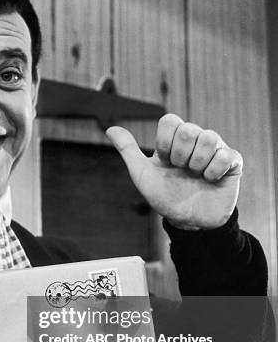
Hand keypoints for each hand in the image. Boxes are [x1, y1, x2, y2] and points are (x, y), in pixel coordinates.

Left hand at [106, 114, 242, 229]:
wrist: (187, 221)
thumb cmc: (164, 196)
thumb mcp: (142, 174)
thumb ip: (128, 150)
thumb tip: (109, 129)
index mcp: (174, 140)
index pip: (170, 120)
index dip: (165, 142)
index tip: (164, 161)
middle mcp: (195, 140)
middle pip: (188, 129)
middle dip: (179, 155)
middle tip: (181, 170)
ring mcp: (215, 149)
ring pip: (209, 137)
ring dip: (197, 163)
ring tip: (196, 176)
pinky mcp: (233, 161)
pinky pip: (226, 154)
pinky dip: (213, 171)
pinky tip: (210, 180)